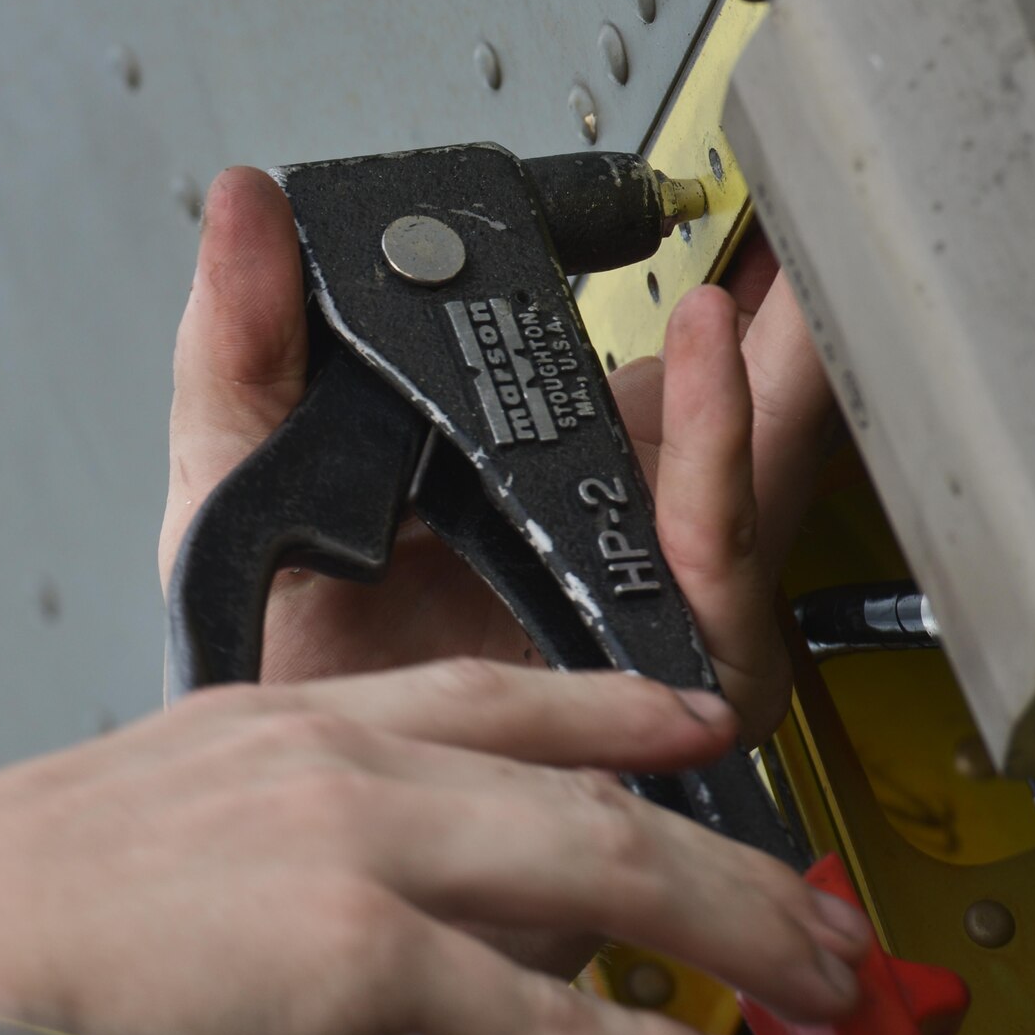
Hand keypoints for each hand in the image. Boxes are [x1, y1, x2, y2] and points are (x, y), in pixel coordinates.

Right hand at [0, 661, 870, 1034]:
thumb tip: (384, 901)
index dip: (612, 704)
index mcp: (290, 722)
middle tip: (812, 903)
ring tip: (805, 974)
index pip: (491, 687)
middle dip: (721, 849)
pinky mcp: (343, 940)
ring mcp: (350, 840)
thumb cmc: (16, 895)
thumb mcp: (169, 818)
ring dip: (719, 926)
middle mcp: (338, 757)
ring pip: (593, 870)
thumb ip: (286, 835)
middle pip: (584, 788)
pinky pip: (527, 1003)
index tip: (694, 717)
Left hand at [160, 169, 832, 741]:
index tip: (677, 211)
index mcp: (517, 500)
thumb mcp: (242, 493)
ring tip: (776, 248)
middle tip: (791, 198)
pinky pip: (711, 555)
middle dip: (763, 310)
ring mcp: (646, 611)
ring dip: (774, 353)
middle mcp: (597, 549)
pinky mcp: (670, 681)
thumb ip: (245, 350)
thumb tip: (245, 205)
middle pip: (712, 414)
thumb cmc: (291, 682)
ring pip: (745, 466)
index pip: (623, 387)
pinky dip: (719, 451)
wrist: (293, 836)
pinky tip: (709, 360)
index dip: (672, 303)